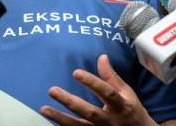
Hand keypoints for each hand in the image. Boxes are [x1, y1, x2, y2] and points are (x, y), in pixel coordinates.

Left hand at [40, 54, 155, 125]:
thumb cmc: (131, 110)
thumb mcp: (127, 93)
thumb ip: (111, 76)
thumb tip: (101, 57)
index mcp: (121, 105)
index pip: (107, 92)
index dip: (92, 83)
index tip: (76, 72)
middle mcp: (111, 120)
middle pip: (90, 112)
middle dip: (71, 102)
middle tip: (52, 90)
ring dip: (61, 118)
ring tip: (44, 108)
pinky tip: (50, 121)